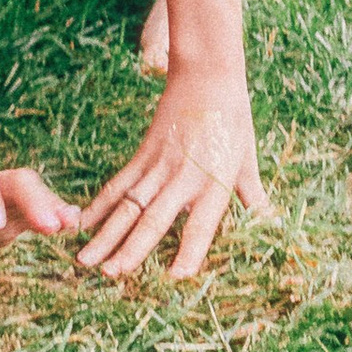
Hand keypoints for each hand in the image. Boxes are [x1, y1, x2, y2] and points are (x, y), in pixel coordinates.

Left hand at [0, 163, 78, 255]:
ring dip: (50, 207)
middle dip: (34, 201)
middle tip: (50, 226)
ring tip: (69, 224)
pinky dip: (54, 214)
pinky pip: (36, 212)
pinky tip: (72, 222)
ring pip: (31, 194)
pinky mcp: (11, 217)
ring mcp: (1, 200)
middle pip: (15, 182)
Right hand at [77, 66, 267, 281]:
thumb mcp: (247, 158)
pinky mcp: (143, 153)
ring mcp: (159, 164)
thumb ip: (251, 195)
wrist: (207, 74)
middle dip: (132, 249)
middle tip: (113, 275)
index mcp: (215, 179)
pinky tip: (82, 224)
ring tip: (86, 261)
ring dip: (107, 234)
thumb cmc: (233, 118)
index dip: (190, 249)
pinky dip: (99, 205)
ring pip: (128, 205)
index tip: (175, 277)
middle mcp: (184, 175)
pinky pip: (119, 183)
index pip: (202, 222)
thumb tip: (268, 225)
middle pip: (154, 218)